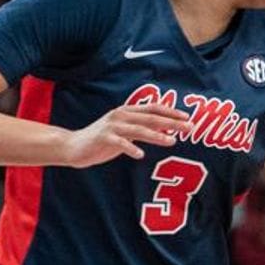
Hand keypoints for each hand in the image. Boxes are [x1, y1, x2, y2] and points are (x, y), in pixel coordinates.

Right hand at [62, 103, 191, 166]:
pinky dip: (130, 148)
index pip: (153, 109)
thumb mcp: (127, 132)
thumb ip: (144, 129)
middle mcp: (121, 115)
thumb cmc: (104, 140)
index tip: (188, 118)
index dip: (171, 112)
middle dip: (172, 122)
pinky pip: (119, 143)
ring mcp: (111, 126)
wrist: (74, 146)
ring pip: (138, 129)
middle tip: (190, 128)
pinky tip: (140, 155)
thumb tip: (168, 128)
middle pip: (150, 118)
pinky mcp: (103, 138)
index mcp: (127, 112)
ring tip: (172, 141)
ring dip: (156, 135)